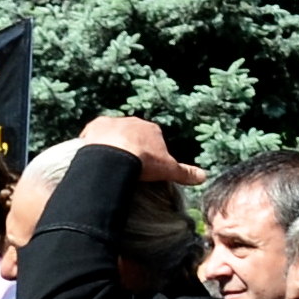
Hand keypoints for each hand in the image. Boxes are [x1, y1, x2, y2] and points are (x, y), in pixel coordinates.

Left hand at [76, 115, 205, 185]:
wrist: (114, 156)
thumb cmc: (144, 162)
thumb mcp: (168, 170)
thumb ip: (185, 173)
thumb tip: (204, 177)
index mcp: (152, 129)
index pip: (154, 138)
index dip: (151, 151)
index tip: (146, 165)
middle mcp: (133, 121)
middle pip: (133, 134)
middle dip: (131, 146)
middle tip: (127, 165)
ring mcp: (113, 122)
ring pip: (113, 133)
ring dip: (112, 144)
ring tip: (110, 163)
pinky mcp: (94, 126)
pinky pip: (94, 134)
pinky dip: (94, 144)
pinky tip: (94, 156)